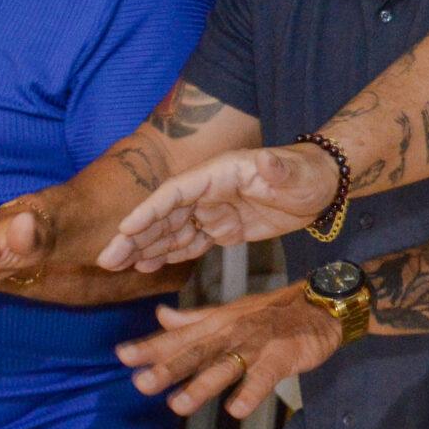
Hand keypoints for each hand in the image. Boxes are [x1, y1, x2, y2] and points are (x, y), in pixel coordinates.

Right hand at [101, 143, 338, 271]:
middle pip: (164, 214)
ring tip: (116, 266)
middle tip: (106, 258)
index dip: (149, 210)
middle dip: (135, 236)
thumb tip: (267, 162)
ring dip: (144, 248)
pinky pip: (190, 242)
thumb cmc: (308, 174)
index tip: (125, 228)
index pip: (175, 192)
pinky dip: (168, 254)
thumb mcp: (295, 173)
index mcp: (219, 173)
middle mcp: (209, 190)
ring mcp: (214, 210)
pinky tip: (146, 266)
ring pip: (171, 231)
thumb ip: (277, 170)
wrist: (322, 186)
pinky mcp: (223, 228)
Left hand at [116, 281, 340, 418]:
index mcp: (216, 323)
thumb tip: (159, 316)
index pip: (178, 336)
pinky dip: (250, 393)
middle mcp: (230, 332)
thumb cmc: (270, 313)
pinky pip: (264, 377)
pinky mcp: (281, 357)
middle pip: (196, 352)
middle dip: (168, 367)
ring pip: (225, 366)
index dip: (150, 346)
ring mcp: (255, 345)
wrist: (320, 307)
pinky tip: (236, 410)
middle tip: (142, 384)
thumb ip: (193, 320)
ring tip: (179, 405)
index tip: (122, 356)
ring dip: (202, 385)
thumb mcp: (229, 313)